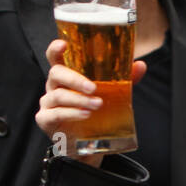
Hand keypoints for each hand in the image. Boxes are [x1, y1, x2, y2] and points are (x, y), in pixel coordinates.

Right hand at [36, 39, 145, 167]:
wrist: (88, 142)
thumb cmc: (96, 112)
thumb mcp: (110, 93)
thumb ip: (123, 79)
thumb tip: (140, 65)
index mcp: (66, 75)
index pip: (55, 57)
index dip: (55, 49)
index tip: (63, 44)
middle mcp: (54, 86)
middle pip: (56, 73)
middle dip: (75, 79)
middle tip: (93, 88)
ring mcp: (48, 103)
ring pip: (58, 95)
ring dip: (79, 99)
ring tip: (97, 104)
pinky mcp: (46, 119)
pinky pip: (56, 113)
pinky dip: (72, 113)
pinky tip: (85, 115)